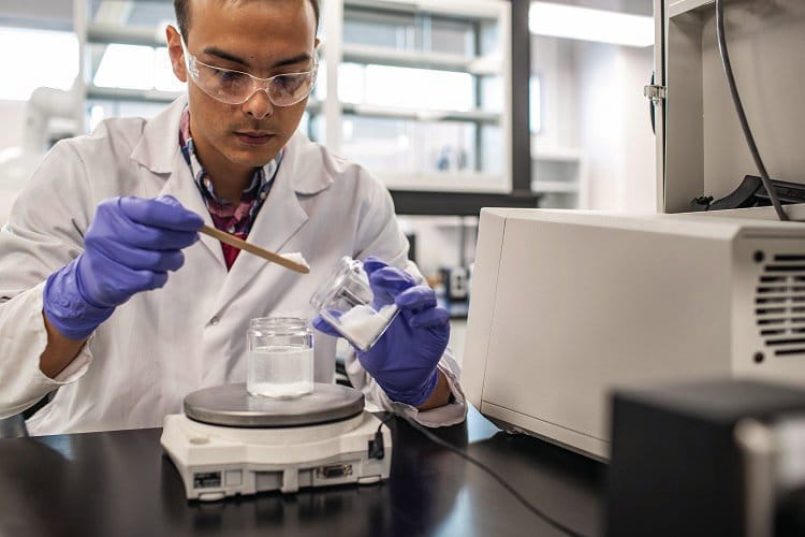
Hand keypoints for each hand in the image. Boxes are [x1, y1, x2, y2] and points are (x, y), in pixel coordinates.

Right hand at [44, 195, 202, 339]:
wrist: (93, 275)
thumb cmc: (124, 240)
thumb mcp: (137, 218)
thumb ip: (162, 210)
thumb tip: (187, 216)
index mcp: (113, 209)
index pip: (150, 210)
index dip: (178, 218)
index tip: (198, 223)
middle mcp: (105, 230)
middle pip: (156, 237)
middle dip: (181, 239)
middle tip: (192, 239)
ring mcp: (105, 257)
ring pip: (156, 260)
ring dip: (173, 260)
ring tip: (174, 258)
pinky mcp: (112, 280)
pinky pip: (150, 279)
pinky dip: (161, 277)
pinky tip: (158, 273)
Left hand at [314, 257, 449, 405]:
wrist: (399, 377)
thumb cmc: (383, 352)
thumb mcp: (360, 338)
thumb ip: (342, 327)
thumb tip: (317, 321)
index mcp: (389, 300)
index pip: (386, 278)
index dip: (380, 268)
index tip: (369, 263)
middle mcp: (407, 303)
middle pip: (406, 281)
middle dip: (394, 276)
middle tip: (381, 277)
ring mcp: (423, 314)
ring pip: (426, 294)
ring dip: (414, 294)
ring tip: (401, 300)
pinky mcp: (437, 328)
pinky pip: (438, 316)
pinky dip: (429, 316)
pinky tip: (416, 322)